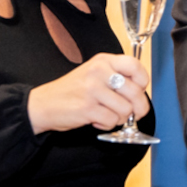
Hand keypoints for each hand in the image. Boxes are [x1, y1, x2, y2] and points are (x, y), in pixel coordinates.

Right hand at [27, 52, 149, 133]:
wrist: (43, 104)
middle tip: (130, 113)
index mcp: (103, 61)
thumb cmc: (72, 91)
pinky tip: (97, 120)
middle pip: (136, 92)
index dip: (143, 82)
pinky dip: (107, 125)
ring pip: (126, 110)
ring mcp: (92, 89)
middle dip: (137, 108)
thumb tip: (141, 94)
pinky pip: (112, 121)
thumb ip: (117, 77)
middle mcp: (99, 72)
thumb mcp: (94, 74)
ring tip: (107, 115)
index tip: (139, 91)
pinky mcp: (87, 108)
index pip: (136, 66)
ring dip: (120, 118)